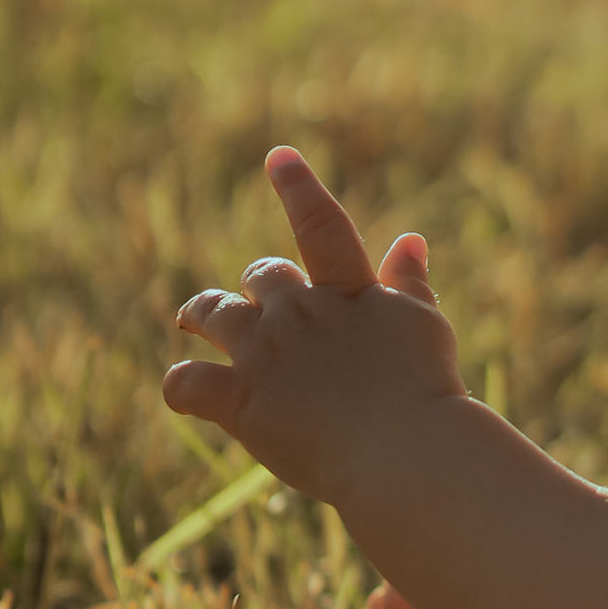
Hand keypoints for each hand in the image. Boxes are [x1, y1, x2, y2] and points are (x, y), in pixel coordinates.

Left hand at [163, 148, 464, 508]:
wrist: (406, 452)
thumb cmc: (427, 393)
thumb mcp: (424, 328)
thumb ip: (410, 284)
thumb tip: (410, 240)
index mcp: (347, 292)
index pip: (320, 225)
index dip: (298, 187)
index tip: (278, 156)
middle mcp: (301, 312)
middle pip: (259, 277)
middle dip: (252, 286)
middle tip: (243, 300)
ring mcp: (266, 355)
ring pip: (211, 312)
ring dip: (198, 311)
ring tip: (189, 319)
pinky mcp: (242, 402)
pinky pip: (187, 383)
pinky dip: (180, 385)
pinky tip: (184, 393)